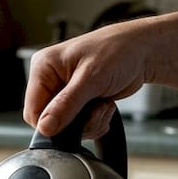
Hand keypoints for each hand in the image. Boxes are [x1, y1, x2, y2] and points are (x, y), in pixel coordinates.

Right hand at [23, 11, 177, 139]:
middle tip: (94, 110)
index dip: (51, 123)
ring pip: (66, 127)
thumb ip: (66, 105)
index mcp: (44, 67)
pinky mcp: (79, 101)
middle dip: (75, 123)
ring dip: (89, 123)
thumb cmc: (119, 51)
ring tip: (103, 104)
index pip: (33, 110)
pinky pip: (79, 125)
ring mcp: (65, 91)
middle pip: (50, 121)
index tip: (72, 123)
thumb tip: (45, 127)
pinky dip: (95, 122)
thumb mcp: (90, 79)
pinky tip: (105, 106)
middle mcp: (51, 79)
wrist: (144, 52)